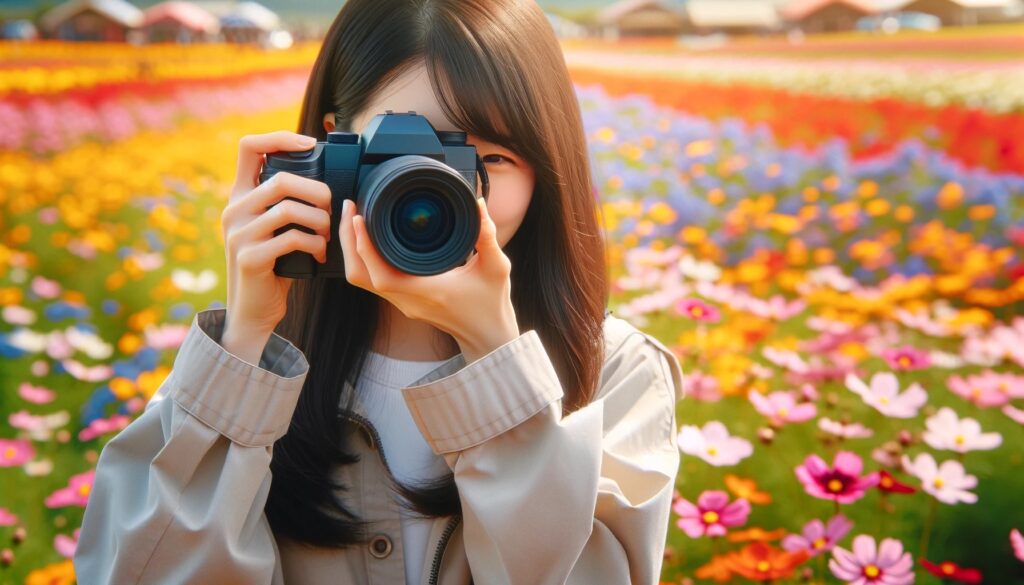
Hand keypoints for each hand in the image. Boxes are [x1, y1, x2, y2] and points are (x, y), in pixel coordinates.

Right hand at [221, 131, 332, 347]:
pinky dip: (314, 244)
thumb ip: (285, 203)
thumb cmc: (274, 265)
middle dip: (317, 192)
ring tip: (327, 235)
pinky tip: (320, 253)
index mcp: (240, 196)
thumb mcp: (273, 228)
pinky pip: (291, 238)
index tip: (311, 145)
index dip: (281, 138)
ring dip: (319, 222)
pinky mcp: (249, 257)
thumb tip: (326, 181)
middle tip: (331, 209)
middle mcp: (233, 210)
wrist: (253, 310)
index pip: (249, 147)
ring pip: (289, 209)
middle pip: (281, 180)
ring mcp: (238, 234)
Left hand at [339, 196, 519, 362]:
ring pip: (361, 280)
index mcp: (427, 291)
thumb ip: (488, 235)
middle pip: (359, 276)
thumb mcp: (497, 267)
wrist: (487, 334)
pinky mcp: (402, 302)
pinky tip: (368, 237)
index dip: (363, 247)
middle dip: (348, 241)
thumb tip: (479, 204)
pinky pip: (371, 280)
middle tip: (350, 208)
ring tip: (355, 218)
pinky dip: (363, 258)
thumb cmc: (492, 303)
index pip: (381, 274)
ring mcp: (402, 303)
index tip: (360, 217)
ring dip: (352, 250)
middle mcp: (408, 300)